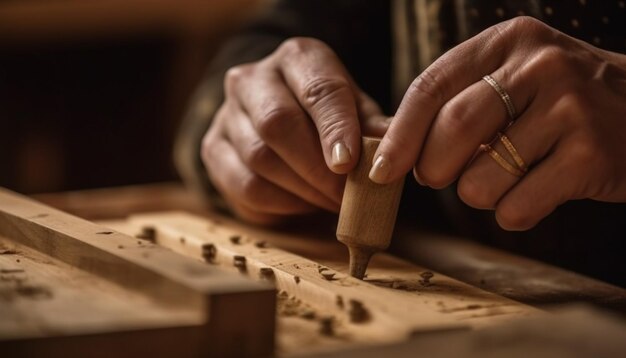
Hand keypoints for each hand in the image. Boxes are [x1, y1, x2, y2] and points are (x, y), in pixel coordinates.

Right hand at [202, 38, 388, 223]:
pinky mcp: (213, 150)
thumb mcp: (356, 112)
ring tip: (331, 203)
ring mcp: (226, 114)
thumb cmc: (327, 116)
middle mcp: (253, 79)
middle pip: (277, 123)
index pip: (318, 89)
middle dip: (317, 168)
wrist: (277, 118)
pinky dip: (281, 204)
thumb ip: (373, 129)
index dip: (335, 128)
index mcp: (297, 59)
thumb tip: (394, 151)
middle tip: (346, 196)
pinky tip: (304, 203)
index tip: (350, 164)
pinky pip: (245, 187)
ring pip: (259, 159)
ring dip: (302, 190)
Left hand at [371, 17, 625, 229]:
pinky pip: (517, 206)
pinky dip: (514, 213)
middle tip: (440, 178)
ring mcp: (570, 108)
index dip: (399, 134)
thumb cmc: (563, 105)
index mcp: (508, 42)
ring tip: (508, 178)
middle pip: (451, 130)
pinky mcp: (591, 154)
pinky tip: (539, 193)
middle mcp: (540, 65)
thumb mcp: (516, 79)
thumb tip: (398, 152)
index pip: (431, 87)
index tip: (381, 169)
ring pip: (480, 178)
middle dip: (432, 169)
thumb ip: (463, 101)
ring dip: (479, 194)